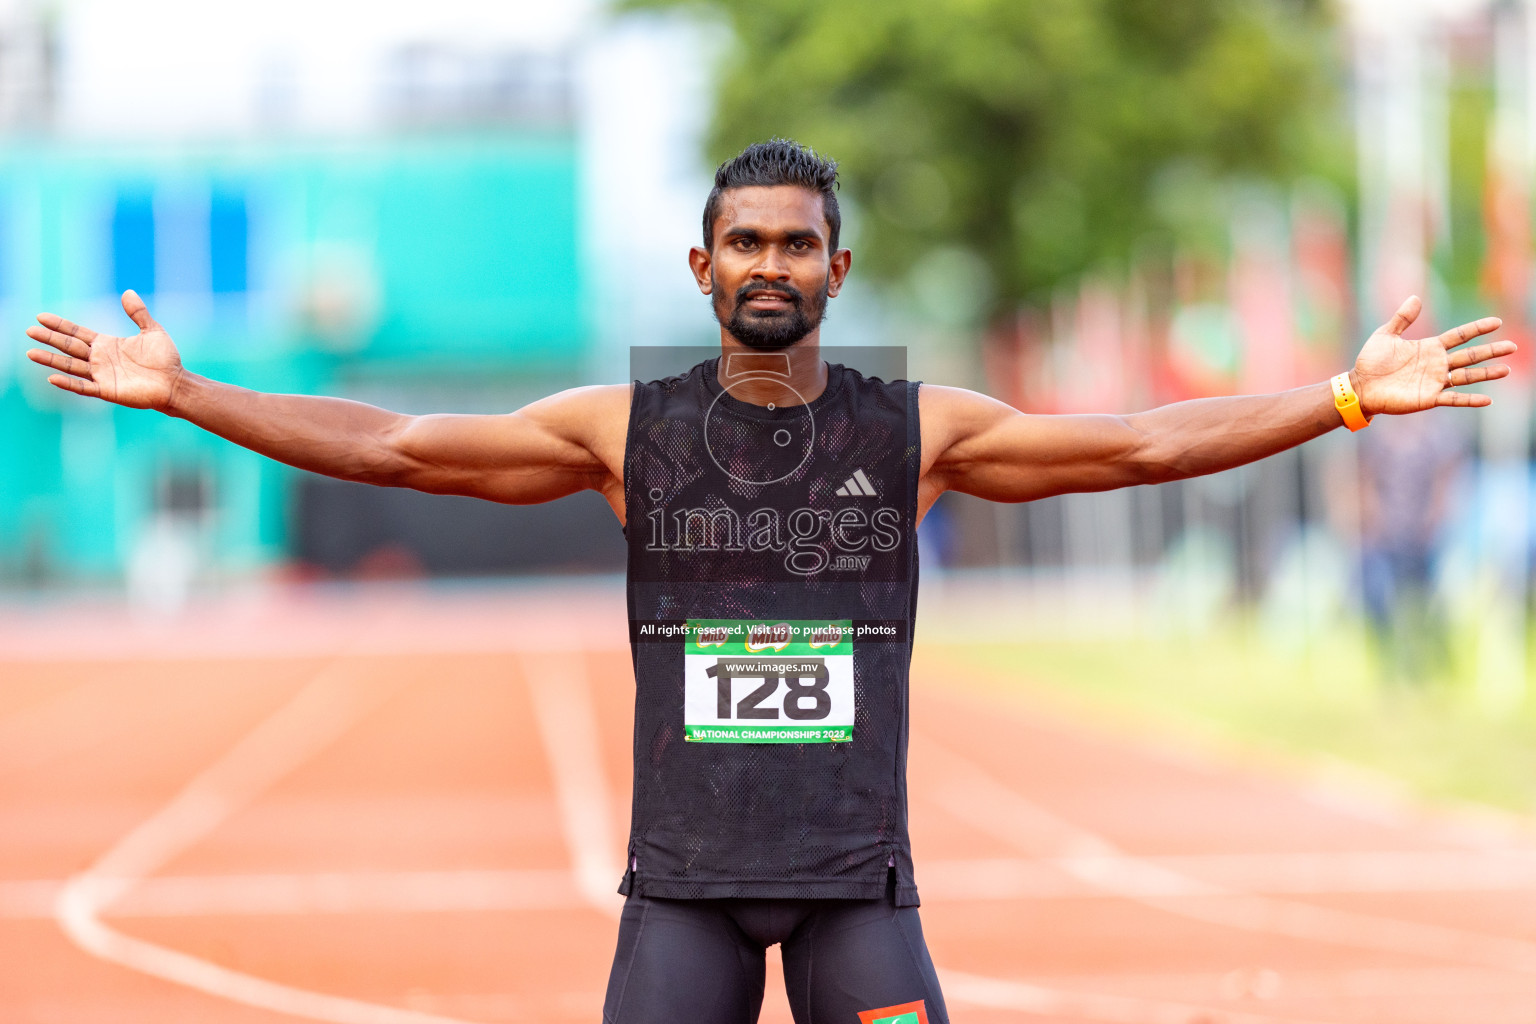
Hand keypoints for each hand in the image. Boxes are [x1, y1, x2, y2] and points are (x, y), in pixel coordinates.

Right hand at [24, 291, 183, 410]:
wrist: (175, 383)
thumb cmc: (165, 359)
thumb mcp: (152, 331)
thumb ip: (138, 313)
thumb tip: (128, 292)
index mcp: (107, 344)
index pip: (77, 332)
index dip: (60, 325)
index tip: (41, 316)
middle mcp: (100, 359)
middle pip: (69, 346)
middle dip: (50, 339)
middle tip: (30, 331)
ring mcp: (101, 375)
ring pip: (71, 366)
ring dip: (51, 360)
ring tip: (31, 353)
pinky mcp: (107, 390)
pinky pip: (83, 387)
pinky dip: (68, 383)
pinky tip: (52, 378)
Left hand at [1353, 295, 1515, 416]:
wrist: (1360, 386)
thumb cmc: (1370, 361)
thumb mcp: (1385, 335)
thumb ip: (1402, 318)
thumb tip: (1416, 297)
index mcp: (1429, 348)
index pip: (1459, 336)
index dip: (1477, 329)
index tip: (1496, 322)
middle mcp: (1437, 364)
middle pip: (1470, 355)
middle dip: (1491, 351)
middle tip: (1512, 346)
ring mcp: (1434, 381)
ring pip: (1467, 376)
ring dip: (1486, 374)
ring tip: (1506, 370)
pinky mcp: (1429, 398)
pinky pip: (1454, 398)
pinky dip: (1470, 399)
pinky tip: (1487, 400)